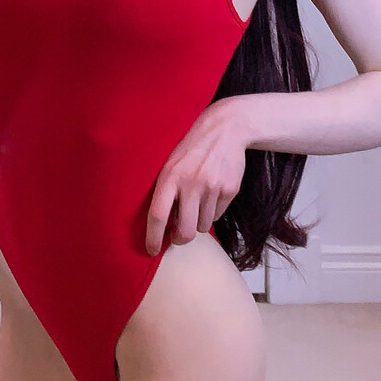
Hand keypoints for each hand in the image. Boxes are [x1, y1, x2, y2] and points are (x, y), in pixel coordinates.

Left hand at [144, 101, 248, 257]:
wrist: (225, 129)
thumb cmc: (192, 149)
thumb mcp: (171, 164)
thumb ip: (166, 191)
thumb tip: (164, 226)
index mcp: (170, 176)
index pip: (157, 215)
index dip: (152, 237)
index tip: (150, 250)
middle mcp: (191, 183)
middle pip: (185, 231)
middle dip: (180, 240)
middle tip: (178, 237)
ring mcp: (213, 187)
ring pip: (203, 226)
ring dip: (198, 223)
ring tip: (196, 204)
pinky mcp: (230, 190)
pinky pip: (218, 215)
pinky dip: (212, 211)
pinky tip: (211, 193)